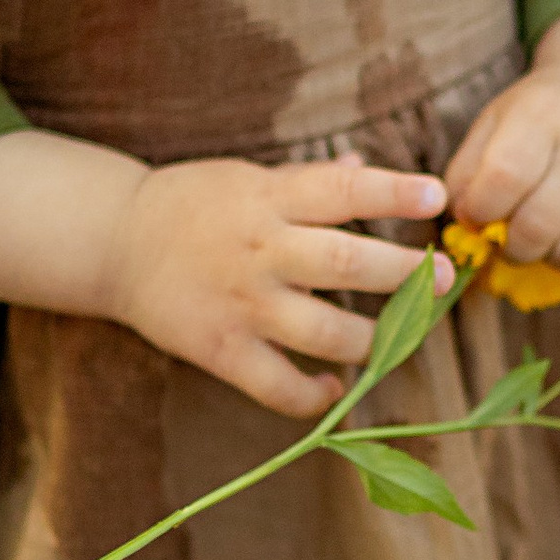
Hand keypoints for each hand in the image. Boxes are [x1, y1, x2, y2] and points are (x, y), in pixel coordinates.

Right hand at [102, 155, 448, 417]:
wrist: (114, 242)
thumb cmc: (192, 203)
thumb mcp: (246, 177)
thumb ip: (308, 180)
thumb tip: (365, 165)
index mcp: (268, 198)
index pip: (341, 190)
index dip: (393, 193)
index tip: (436, 198)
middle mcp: (260, 249)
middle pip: (344, 263)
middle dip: (404, 275)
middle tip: (445, 280)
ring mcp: (241, 303)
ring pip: (323, 332)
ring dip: (371, 340)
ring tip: (396, 338)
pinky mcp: (220, 349)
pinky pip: (277, 386)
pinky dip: (314, 395)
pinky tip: (336, 389)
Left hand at [445, 6, 559, 292]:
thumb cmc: (541, 119)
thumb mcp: (495, 123)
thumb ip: (467, 174)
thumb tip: (465, 227)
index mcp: (545, 114)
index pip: (505, 178)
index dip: (480, 210)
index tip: (478, 213)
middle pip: (540, 226)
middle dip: (511, 245)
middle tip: (509, 235)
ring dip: (549, 260)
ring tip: (545, 240)